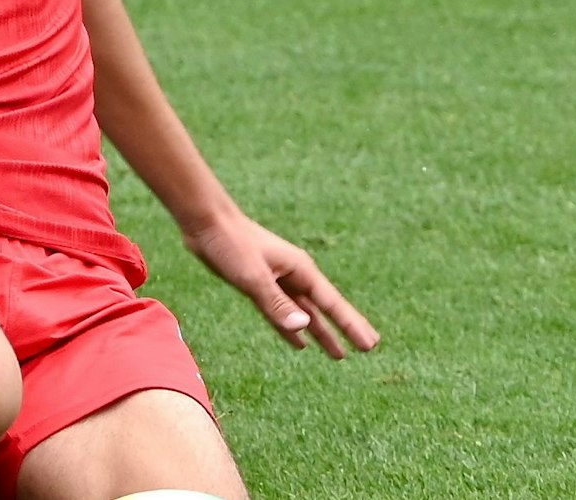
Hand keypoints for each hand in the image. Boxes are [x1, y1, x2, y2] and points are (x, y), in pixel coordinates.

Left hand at [182, 212, 379, 358]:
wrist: (204, 221)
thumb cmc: (231, 243)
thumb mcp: (253, 276)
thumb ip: (276, 302)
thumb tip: (305, 328)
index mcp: (300, 270)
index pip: (332, 304)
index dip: (351, 326)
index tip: (370, 345)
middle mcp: (293, 275)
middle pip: (324, 309)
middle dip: (344, 329)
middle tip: (367, 348)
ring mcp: (276, 280)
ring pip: (303, 313)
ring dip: (320, 333)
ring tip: (338, 354)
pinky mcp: (258, 284)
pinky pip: (281, 311)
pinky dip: (290, 328)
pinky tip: (298, 343)